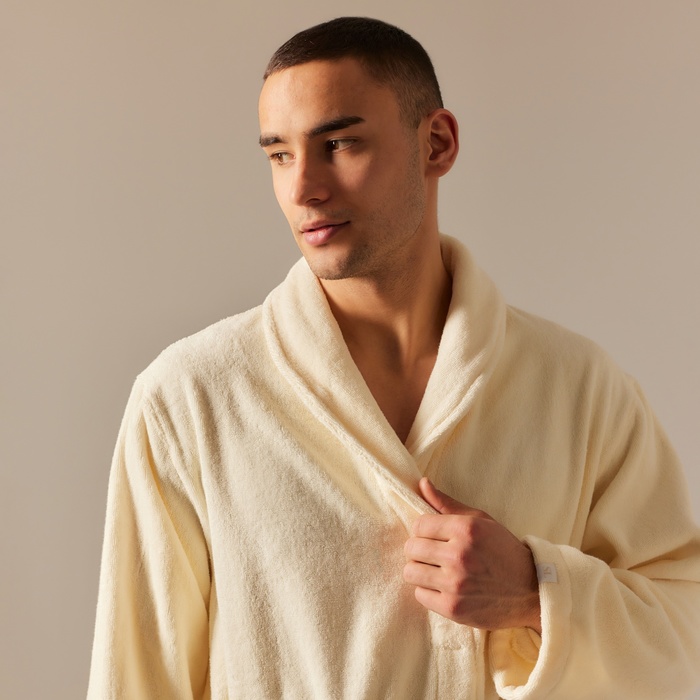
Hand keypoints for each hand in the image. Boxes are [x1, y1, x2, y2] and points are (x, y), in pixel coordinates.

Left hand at [403, 478, 540, 632]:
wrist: (531, 589)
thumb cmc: (503, 550)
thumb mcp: (480, 519)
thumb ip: (447, 503)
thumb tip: (422, 483)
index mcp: (466, 528)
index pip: (419, 525)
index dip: (423, 530)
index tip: (433, 536)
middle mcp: (459, 555)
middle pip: (411, 548)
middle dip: (419, 550)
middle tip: (433, 554)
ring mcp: (456, 583)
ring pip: (410, 572)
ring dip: (420, 571)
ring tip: (435, 570)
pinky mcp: (453, 608)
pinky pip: (419, 595)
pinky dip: (427, 591)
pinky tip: (443, 587)